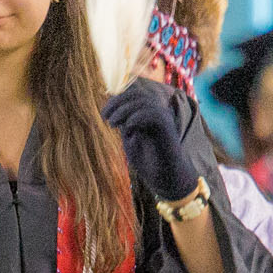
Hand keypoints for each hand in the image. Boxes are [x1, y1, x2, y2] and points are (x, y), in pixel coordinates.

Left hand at [101, 81, 202, 201]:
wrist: (165, 179)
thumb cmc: (147, 162)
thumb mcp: (129, 139)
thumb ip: (124, 123)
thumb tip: (111, 110)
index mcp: (148, 113)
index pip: (133, 94)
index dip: (117, 99)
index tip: (104, 114)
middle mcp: (157, 113)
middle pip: (138, 94)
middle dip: (117, 102)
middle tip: (105, 117)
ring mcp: (164, 119)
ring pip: (145, 101)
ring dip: (124, 109)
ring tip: (112, 124)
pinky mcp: (168, 128)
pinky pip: (154, 114)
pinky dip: (137, 118)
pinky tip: (127, 129)